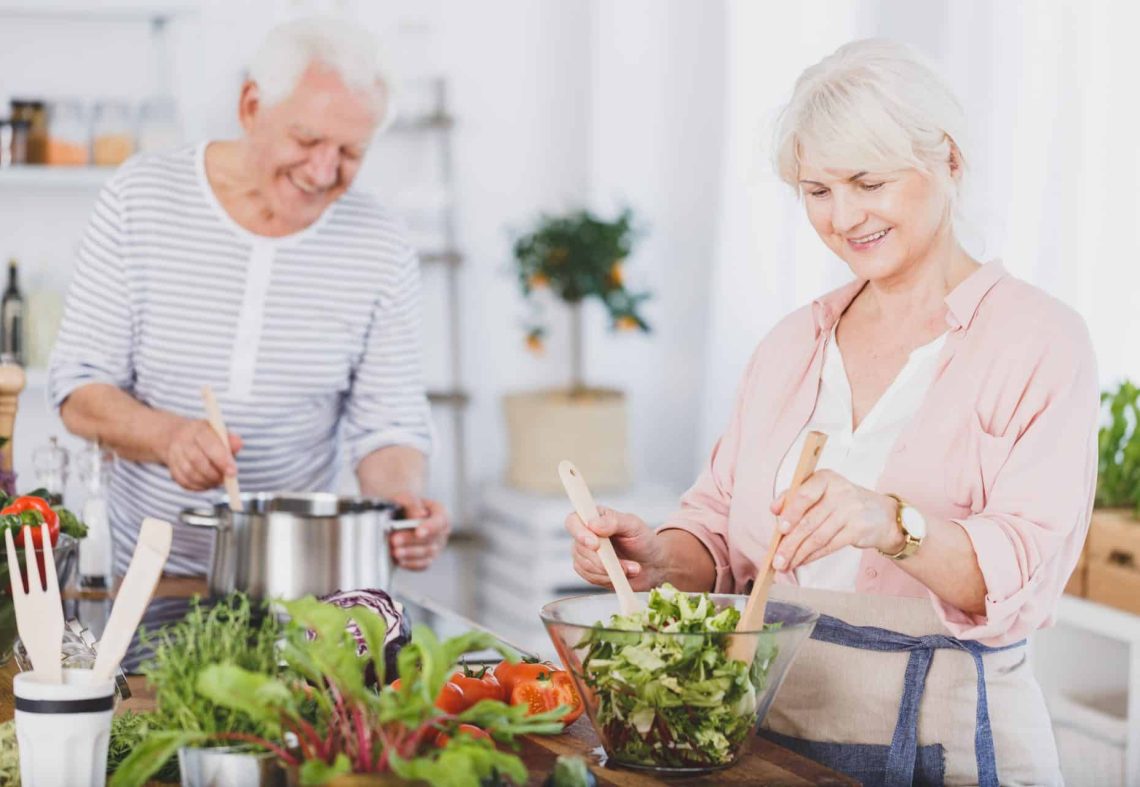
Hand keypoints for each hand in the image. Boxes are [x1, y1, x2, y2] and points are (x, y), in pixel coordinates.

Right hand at [162, 417, 241, 492]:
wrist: (179, 436)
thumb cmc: (207, 437)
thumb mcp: (220, 433)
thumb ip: (230, 440)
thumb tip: (238, 444)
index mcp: (198, 429)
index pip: (209, 445)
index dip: (221, 460)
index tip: (232, 472)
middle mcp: (183, 440)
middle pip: (197, 460)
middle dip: (214, 474)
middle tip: (225, 479)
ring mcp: (174, 454)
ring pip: (190, 473)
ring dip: (206, 481)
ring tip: (217, 481)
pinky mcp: (172, 468)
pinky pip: (184, 481)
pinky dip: (198, 486)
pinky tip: (207, 484)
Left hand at [388, 492, 449, 570]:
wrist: (400, 516)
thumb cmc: (404, 505)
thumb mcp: (405, 498)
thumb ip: (412, 503)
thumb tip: (418, 515)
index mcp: (441, 513)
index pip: (440, 521)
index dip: (430, 527)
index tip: (419, 532)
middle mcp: (442, 532)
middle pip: (432, 539)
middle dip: (412, 540)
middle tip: (395, 540)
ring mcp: (437, 547)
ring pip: (427, 553)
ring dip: (410, 553)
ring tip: (394, 551)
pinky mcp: (428, 559)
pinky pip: (423, 564)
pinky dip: (411, 563)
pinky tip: (399, 560)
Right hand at [565, 506, 665, 590]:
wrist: (653, 565)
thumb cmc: (644, 541)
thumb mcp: (634, 526)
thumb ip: (613, 522)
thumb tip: (593, 524)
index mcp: (594, 517)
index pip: (573, 521)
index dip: (579, 533)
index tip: (595, 544)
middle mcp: (586, 534)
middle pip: (578, 548)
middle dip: (602, 560)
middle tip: (626, 565)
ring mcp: (586, 554)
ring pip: (584, 565)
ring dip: (609, 571)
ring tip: (632, 568)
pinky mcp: (589, 571)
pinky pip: (589, 577)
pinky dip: (607, 578)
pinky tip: (623, 575)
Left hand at [771, 469, 902, 570]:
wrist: (882, 514)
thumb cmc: (843, 502)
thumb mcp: (823, 492)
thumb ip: (797, 497)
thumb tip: (774, 509)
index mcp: (825, 478)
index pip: (804, 494)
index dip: (790, 512)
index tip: (778, 529)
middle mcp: (839, 492)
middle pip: (808, 521)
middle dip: (789, 543)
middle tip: (776, 558)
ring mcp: (850, 511)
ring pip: (817, 537)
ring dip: (798, 553)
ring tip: (784, 564)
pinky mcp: (857, 530)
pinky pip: (829, 546)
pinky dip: (812, 556)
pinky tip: (801, 562)